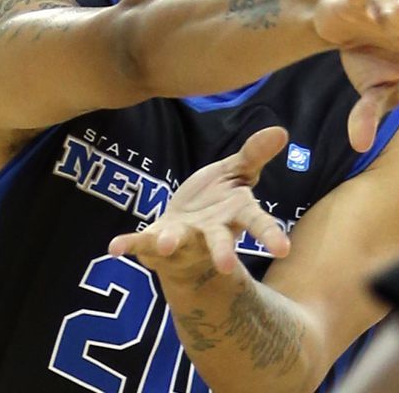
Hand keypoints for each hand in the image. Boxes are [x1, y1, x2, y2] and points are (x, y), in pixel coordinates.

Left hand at [107, 126, 291, 279]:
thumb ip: (254, 154)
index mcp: (236, 213)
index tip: (283, 249)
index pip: (257, 223)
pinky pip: (142, 242)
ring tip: (165, 246)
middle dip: (222, 252)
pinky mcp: (157, 239)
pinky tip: (114, 247)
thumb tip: (281, 131)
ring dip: (172, 243)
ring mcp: (184, 238)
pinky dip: (129, 244)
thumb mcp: (236, 172)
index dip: (270, 235)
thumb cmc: (218, 199)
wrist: (187, 229)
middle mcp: (211, 231)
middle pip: (219, 241)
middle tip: (225, 267)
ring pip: (179, 242)